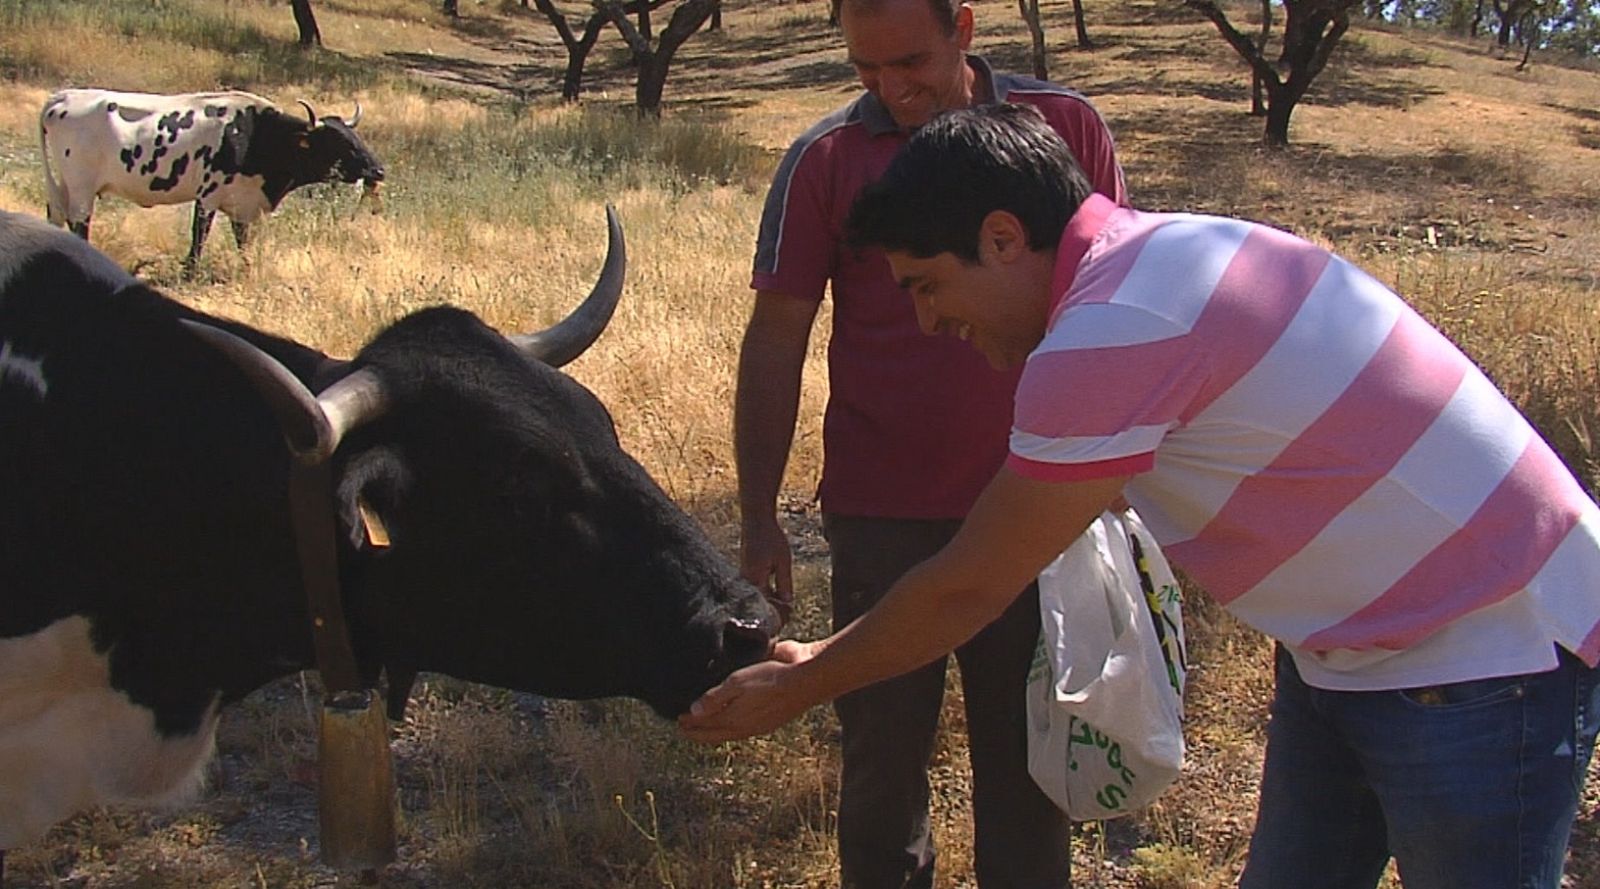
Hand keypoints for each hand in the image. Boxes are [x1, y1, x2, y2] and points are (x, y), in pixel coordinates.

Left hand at [678, 640, 815, 742]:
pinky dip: (732, 723)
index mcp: (735, 720)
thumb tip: (694, 713)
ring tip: (706, 722)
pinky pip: (744, 726)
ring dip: (716, 727)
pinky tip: (734, 715)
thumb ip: (715, 698)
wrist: (807, 680)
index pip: (706, 726)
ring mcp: (759, 723)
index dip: (691, 725)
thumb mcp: (737, 684)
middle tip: (685, 725)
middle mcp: (746, 726)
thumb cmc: (771, 680)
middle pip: (717, 732)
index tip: (678, 722)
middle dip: (700, 729)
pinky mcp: (770, 716)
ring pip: (731, 730)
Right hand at [740, 516, 794, 626]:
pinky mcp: (744, 571)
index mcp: (754, 579)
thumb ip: (784, 583)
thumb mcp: (783, 561)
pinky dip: (764, 592)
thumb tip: (787, 603)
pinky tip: (776, 592)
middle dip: (772, 610)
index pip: (764, 606)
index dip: (776, 615)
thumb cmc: (771, 538)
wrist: (756, 520)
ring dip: (768, 601)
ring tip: (783, 605)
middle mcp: (745, 580)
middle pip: (758, 603)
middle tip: (787, 616)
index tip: (787, 618)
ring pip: (756, 596)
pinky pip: (754, 587)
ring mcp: (743, 576)